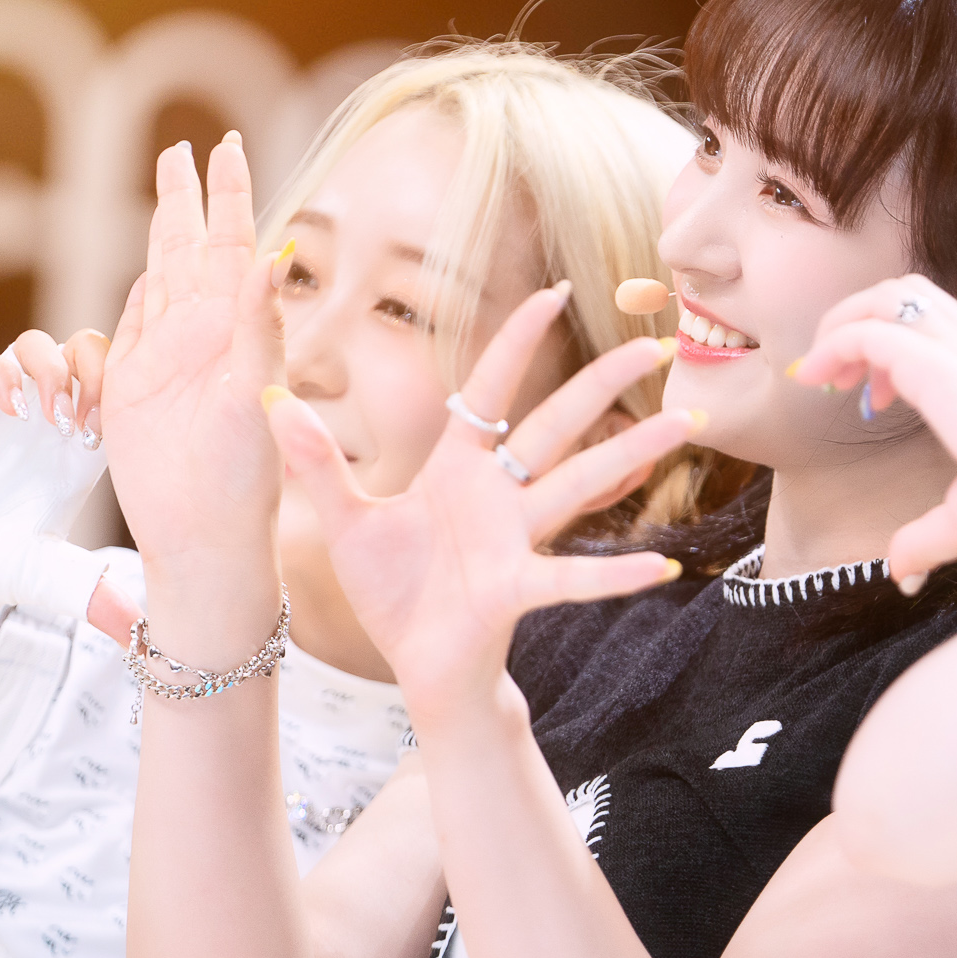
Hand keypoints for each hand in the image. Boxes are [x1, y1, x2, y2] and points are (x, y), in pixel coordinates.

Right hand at [0, 327, 139, 639]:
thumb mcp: (43, 575)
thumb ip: (87, 591)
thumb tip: (136, 632)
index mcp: (80, 451)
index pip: (123, 395)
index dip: (129, 403)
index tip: (114, 439)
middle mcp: (47, 420)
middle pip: (91, 354)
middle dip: (98, 373)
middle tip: (87, 421)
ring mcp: (3, 407)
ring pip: (41, 346)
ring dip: (54, 369)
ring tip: (52, 417)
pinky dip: (2, 373)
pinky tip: (11, 412)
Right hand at [99, 136, 286, 592]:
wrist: (204, 538)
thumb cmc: (245, 481)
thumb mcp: (259, 398)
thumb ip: (262, 329)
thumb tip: (278, 254)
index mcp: (238, 330)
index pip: (233, 243)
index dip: (229, 194)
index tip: (225, 145)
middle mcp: (204, 336)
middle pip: (191, 246)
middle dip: (188, 196)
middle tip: (184, 146)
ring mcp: (167, 358)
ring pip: (161, 275)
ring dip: (164, 230)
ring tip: (167, 187)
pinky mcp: (131, 387)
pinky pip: (130, 326)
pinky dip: (138, 293)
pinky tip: (151, 268)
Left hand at [267, 285, 696, 710]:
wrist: (415, 665)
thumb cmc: (394, 593)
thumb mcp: (344, 521)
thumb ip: (316, 462)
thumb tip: (270, 397)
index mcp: (457, 469)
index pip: (493, 389)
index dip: (519, 340)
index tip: (555, 292)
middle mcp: (498, 496)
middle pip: (557, 426)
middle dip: (604, 384)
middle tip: (655, 344)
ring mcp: (515, 540)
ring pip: (580, 485)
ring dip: (633, 455)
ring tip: (686, 423)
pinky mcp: (517, 589)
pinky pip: (572, 576)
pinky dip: (616, 573)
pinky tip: (663, 567)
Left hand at [790, 275, 956, 586]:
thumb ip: (925, 537)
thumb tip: (902, 572)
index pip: (931, 321)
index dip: (887, 348)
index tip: (869, 399)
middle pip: (907, 292)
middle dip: (860, 321)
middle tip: (839, 382)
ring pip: (887, 296)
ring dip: (843, 324)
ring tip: (823, 375)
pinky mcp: (936, 365)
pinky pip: (869, 333)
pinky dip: (833, 347)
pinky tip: (815, 380)